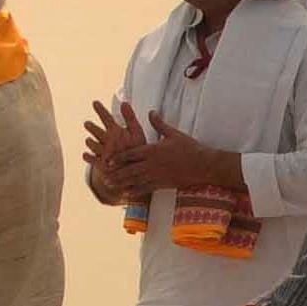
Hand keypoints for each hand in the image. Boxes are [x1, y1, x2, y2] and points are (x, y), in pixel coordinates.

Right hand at [83, 99, 150, 201]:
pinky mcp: (100, 163)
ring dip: (90, 141)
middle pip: (96, 130)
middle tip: (88, 123)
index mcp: (115, 130)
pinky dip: (88, 156)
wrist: (135, 169)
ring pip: (92, 143)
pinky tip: (85, 154)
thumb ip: (130, 117)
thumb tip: (124, 102)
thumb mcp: (136, 131)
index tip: (95, 102)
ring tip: (90, 140)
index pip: (106, 118)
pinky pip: (91, 159)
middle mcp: (107, 139)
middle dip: (91, 127)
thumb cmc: (137, 149)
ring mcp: (103, 151)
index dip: (100, 110)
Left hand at [112, 112, 228, 191]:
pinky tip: (126, 194)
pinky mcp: (162, 184)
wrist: (203, 165)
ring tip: (109, 185)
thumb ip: (159, 124)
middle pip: (129, 169)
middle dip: (115, 173)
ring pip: (134, 180)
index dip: (118, 158)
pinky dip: (134, 191)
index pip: (130, 154)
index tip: (107, 160)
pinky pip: (145, 189)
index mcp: (153, 150)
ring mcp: (156, 175)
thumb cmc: (189, 147)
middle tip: (103, 176)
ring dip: (121, 182)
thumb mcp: (173, 133)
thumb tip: (151, 112)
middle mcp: (152, 164)